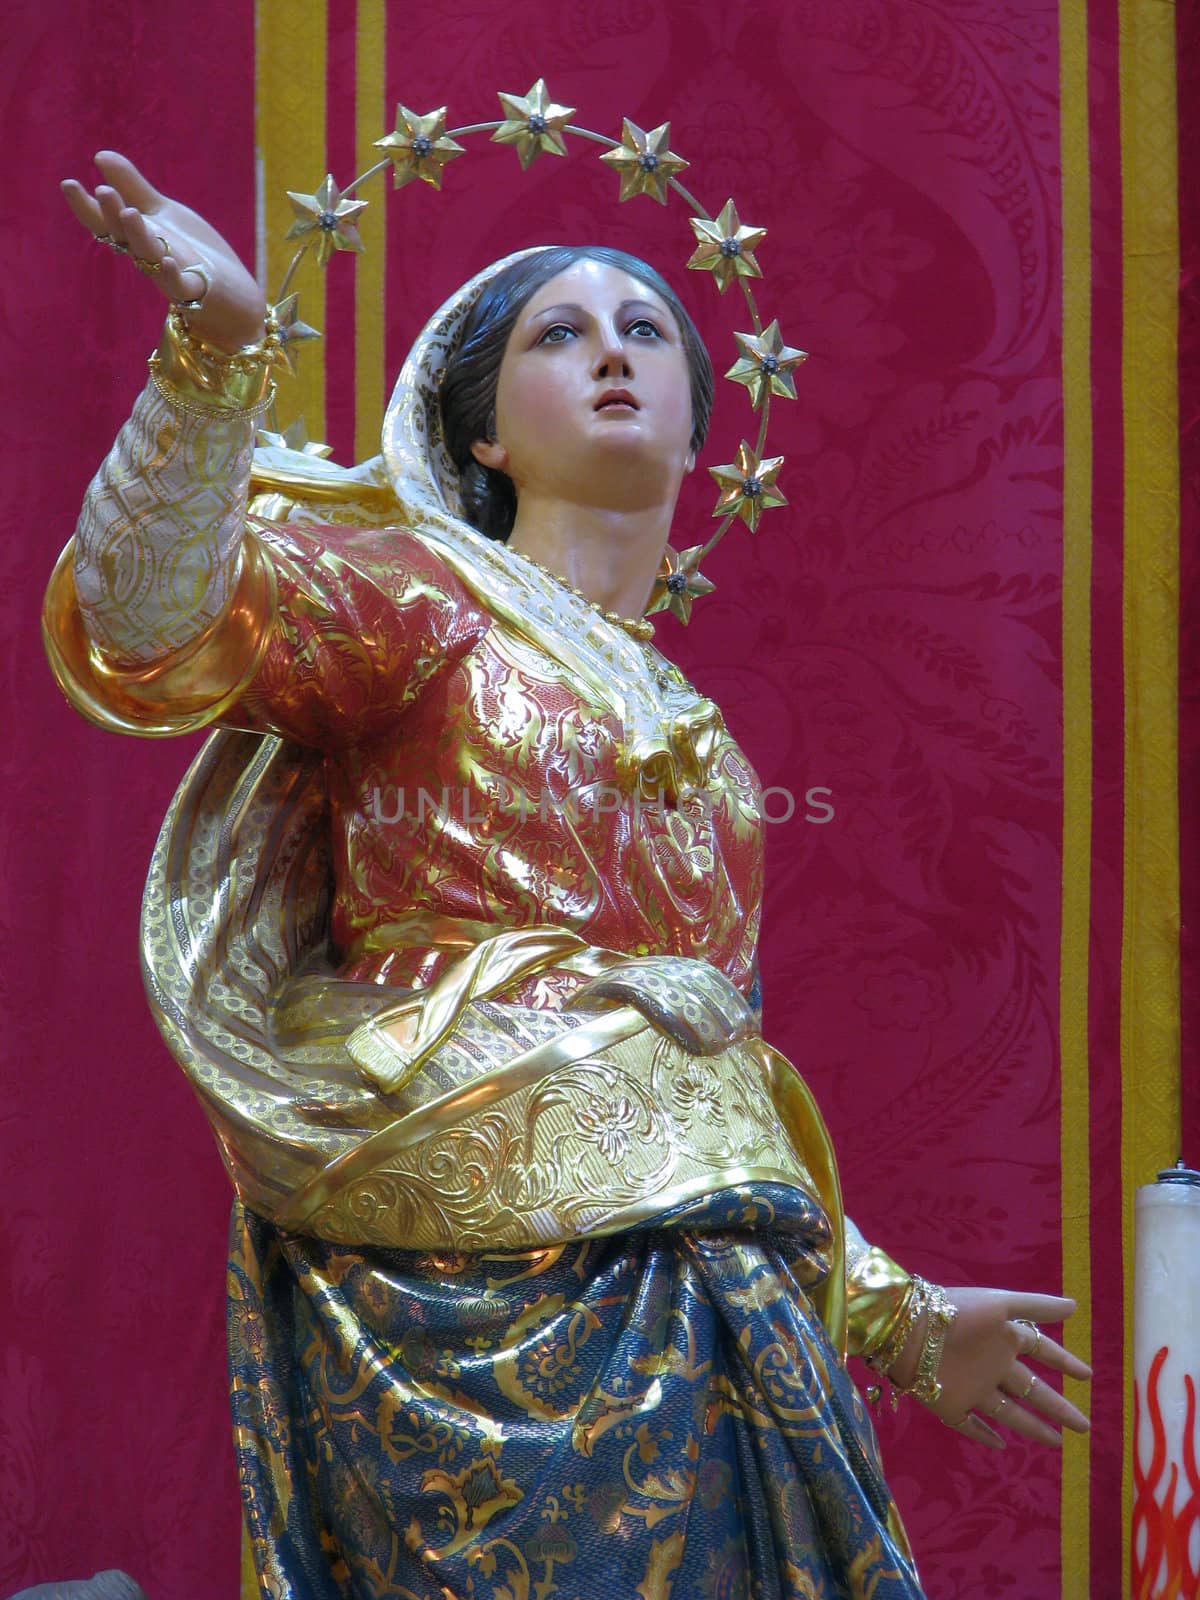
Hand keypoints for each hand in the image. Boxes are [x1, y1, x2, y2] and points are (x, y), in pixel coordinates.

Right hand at [61, 151, 266, 349]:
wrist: (229, 296)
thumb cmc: (192, 252)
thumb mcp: (163, 214)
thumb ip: (133, 187)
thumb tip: (99, 155)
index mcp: (137, 236)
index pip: (106, 221)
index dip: (87, 205)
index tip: (69, 183)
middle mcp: (148, 256)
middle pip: (124, 236)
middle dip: (112, 216)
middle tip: (103, 191)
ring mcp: (170, 274)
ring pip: (148, 256)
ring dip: (138, 235)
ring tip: (129, 211)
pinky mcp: (195, 291)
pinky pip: (179, 286)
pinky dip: (172, 274)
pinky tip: (167, 260)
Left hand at [895, 1288, 1091, 1450]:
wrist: (909, 1329)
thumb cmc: (958, 1313)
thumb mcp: (1000, 1304)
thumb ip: (1036, 1306)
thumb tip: (1075, 1306)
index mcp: (1003, 1337)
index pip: (1042, 1350)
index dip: (1064, 1362)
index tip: (1087, 1376)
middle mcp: (991, 1364)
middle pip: (1032, 1390)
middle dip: (1058, 1406)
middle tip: (1085, 1427)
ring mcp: (972, 1387)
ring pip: (1009, 1412)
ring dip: (1033, 1426)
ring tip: (1058, 1442)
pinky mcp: (950, 1405)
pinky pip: (970, 1425)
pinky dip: (984, 1435)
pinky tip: (1002, 1446)